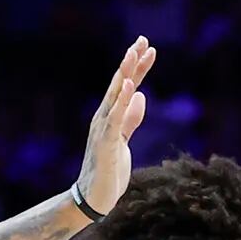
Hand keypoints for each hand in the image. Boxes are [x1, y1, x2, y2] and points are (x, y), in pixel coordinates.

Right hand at [77, 38, 155, 216]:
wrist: (93, 199)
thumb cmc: (108, 171)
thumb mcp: (123, 141)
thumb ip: (131, 119)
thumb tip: (140, 95)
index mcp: (109, 117)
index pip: (124, 86)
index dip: (136, 67)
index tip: (147, 47)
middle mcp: (103, 118)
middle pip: (118, 84)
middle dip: (130, 62)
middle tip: (142, 40)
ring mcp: (103, 129)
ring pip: (115, 96)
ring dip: (125, 74)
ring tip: (134, 53)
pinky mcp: (106, 143)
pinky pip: (115, 118)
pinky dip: (121, 101)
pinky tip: (128, 85)